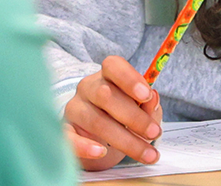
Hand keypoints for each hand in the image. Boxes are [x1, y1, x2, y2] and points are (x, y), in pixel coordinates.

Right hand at [63, 56, 162, 170]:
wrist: (100, 138)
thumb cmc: (125, 116)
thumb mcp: (142, 108)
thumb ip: (149, 104)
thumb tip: (152, 98)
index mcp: (108, 75)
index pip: (113, 66)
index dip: (130, 79)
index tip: (147, 95)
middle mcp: (88, 87)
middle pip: (105, 95)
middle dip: (134, 117)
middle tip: (155, 133)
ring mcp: (75, 108)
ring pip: (96, 121)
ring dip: (125, 140)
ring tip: (146, 153)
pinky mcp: (66, 131)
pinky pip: (69, 138)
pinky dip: (85, 146)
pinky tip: (101, 152)